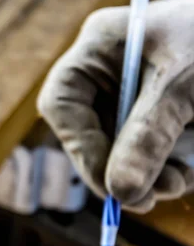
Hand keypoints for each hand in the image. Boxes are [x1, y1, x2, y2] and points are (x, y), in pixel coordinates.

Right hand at [38, 0, 193, 212]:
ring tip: (176, 183)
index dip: (81, 148)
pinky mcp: (152, 111)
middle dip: (117, 168)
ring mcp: (127, 92)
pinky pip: (142, 148)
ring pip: (116, 146)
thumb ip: (148, 136)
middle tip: (147, 199)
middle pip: (87, 130)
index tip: (110, 185)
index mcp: (98, 46)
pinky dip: (160, 167)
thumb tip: (120, 193)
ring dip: (143, 174)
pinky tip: (182, 173)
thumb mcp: (184, 86)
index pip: (63, 103)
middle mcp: (104, 71)